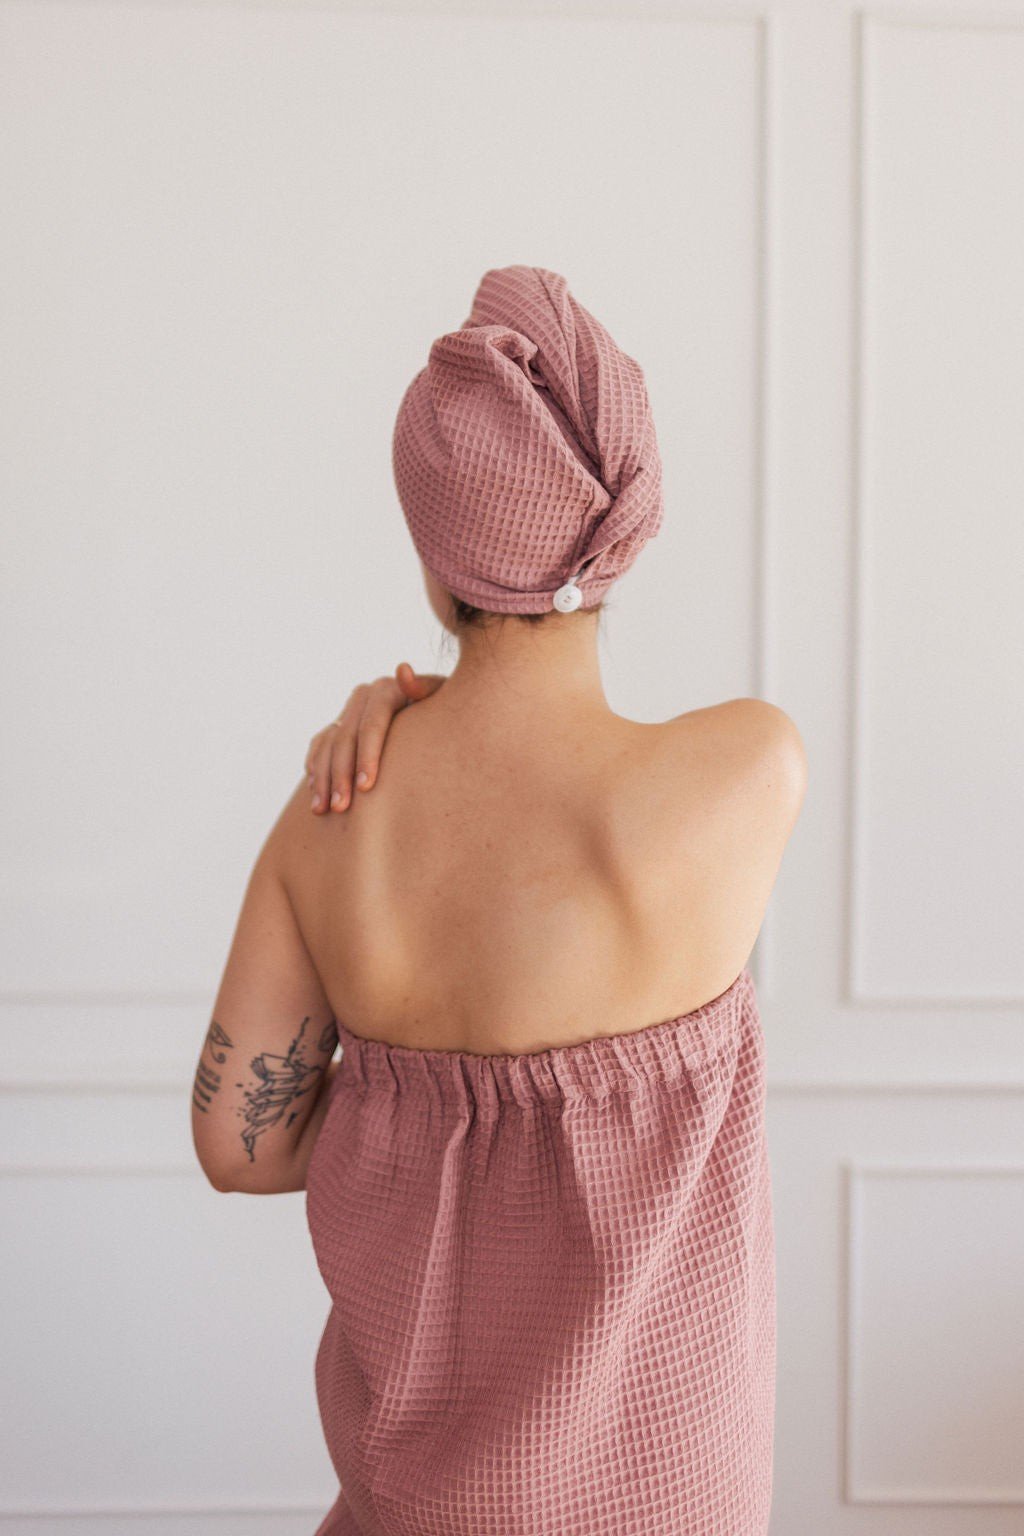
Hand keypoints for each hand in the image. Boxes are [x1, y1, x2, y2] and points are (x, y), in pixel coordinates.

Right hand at [305, 663, 444, 813]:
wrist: (437, 717)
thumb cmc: (448, 715)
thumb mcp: (444, 701)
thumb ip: (424, 688)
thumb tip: (402, 670)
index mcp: (387, 690)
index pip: (372, 724)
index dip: (367, 755)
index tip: (366, 787)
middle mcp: (363, 697)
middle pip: (345, 737)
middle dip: (341, 775)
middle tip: (342, 808)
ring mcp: (349, 711)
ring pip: (327, 745)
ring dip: (323, 778)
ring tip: (322, 810)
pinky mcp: (338, 726)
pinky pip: (319, 748)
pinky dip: (316, 772)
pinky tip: (317, 796)